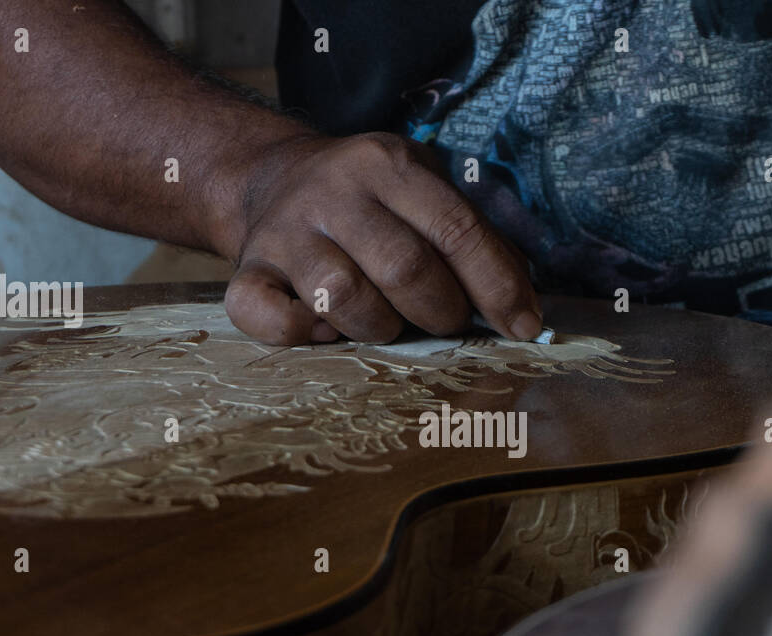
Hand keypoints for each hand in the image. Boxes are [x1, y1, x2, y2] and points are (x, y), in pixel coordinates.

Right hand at [216, 132, 542, 344]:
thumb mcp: (425, 190)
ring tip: (385, 319)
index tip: (525, 327)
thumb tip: (523, 308)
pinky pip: (273, 319)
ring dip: (380, 327)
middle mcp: (332, 191)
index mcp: (387, 164)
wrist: (271, 179)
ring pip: (345, 299)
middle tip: (443, 320)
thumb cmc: (370, 200)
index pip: (457, 231)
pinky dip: (305, 335)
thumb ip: (474, 238)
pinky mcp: (247, 269)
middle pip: (405, 269)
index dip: (497, 287)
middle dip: (440, 312)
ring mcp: (284, 232)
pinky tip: (326, 327)